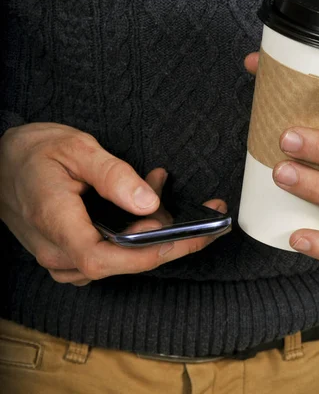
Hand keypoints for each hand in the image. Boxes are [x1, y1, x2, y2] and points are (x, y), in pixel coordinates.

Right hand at [0, 123, 227, 284]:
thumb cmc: (33, 151)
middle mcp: (56, 250)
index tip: (184, 238)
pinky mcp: (68, 252)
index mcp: (55, 222)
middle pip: (120, 264)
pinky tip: (143, 203)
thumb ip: (113, 175)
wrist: (1, 161)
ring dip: (152, 232)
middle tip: (204, 216)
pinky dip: (134, 232)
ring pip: (118, 260)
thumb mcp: (76, 148)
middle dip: (168, 241)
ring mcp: (60, 256)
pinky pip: (108, 254)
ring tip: (167, 192)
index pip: (103, 259)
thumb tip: (149, 200)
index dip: (147, 255)